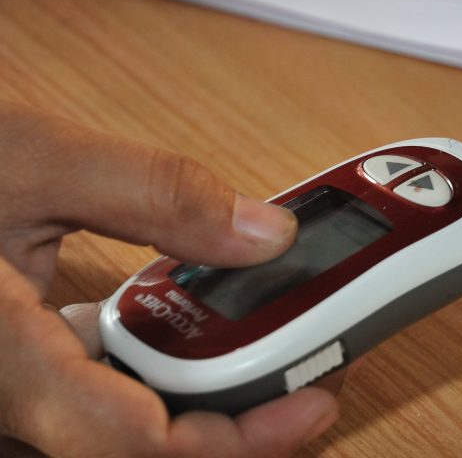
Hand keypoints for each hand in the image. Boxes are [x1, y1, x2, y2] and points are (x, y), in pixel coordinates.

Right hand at [0, 102, 339, 457]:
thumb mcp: (29, 157)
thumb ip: (153, 193)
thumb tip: (263, 233)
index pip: (128, 445)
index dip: (232, 442)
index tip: (307, 402)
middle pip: (129, 453)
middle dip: (230, 434)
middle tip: (304, 391)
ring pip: (107, 436)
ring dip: (194, 415)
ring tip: (265, 371)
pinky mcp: (4, 376)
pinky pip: (83, 405)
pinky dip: (147, 388)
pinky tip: (185, 350)